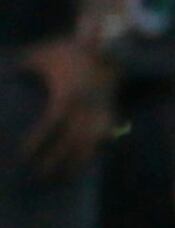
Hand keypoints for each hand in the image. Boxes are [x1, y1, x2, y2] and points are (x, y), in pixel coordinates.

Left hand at [17, 34, 110, 175]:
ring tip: (64, 179)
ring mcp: (100, 114)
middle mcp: (84, 110)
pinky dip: (94, 153)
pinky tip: (84, 164)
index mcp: (66, 96)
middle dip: (55, 161)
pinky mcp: (110, 115)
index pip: (49, 126)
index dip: (36, 143)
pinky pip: (103, 140)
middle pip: (69, 143)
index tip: (22, 156)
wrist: (107, 48)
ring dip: (77, 164)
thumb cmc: (69, 52)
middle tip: (39, 176)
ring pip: (90, 145)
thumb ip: (20, 65)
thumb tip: (1, 74)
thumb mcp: (40, 54)